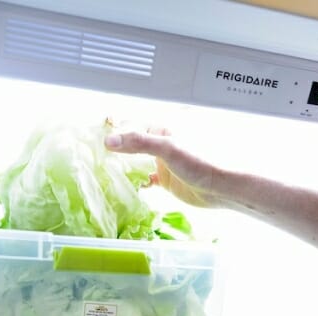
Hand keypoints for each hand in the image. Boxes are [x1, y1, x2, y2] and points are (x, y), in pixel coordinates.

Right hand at [104, 128, 225, 208]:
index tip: (96, 138)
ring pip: (138, 161)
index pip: (132, 126)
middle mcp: (162, 144)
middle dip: (117, 149)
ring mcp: (164, 162)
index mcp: (163, 130)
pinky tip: (130, 184)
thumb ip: (138, 142)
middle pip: (133, 144)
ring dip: (125, 166)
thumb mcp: (167, 148)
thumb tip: (110, 140)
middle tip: (98, 155)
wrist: (220, 187)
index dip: (115, 131)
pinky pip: (146, 178)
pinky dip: (137, 181)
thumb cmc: (201, 162)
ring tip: (108, 170)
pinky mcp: (167, 179)